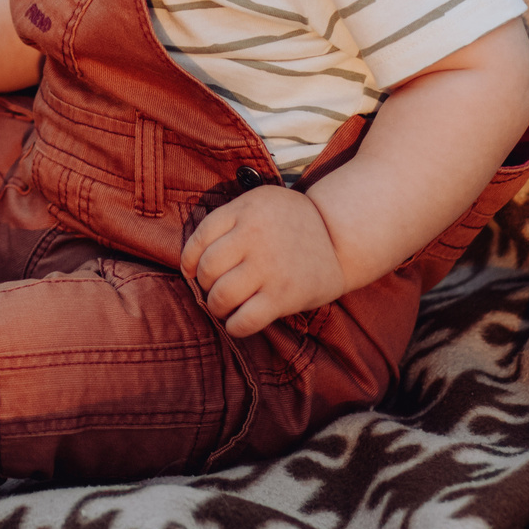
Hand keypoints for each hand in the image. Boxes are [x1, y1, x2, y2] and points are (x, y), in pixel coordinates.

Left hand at [180, 186, 347, 337]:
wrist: (340, 237)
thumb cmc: (291, 221)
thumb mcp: (259, 202)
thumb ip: (228, 220)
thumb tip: (191, 259)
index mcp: (245, 210)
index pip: (200, 237)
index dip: (188, 260)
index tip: (191, 271)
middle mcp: (254, 237)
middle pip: (207, 269)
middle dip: (204, 284)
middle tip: (215, 288)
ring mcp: (269, 268)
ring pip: (221, 296)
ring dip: (217, 306)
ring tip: (225, 305)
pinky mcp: (284, 296)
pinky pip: (245, 320)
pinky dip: (234, 326)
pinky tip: (237, 322)